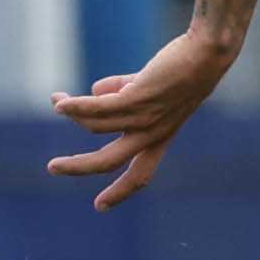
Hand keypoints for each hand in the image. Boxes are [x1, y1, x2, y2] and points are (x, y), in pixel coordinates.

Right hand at [47, 27, 242, 209]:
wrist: (207, 52)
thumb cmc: (182, 67)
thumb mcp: (149, 87)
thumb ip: (122, 93)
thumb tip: (94, 93)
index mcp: (160, 137)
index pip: (141, 173)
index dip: (119, 191)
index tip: (100, 206)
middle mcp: (153, 133)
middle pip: (109, 161)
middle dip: (78, 167)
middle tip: (52, 167)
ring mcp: (146, 117)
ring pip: (95, 125)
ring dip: (71, 113)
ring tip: (56, 100)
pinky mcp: (139, 98)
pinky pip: (97, 107)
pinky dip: (74, 106)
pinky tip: (59, 102)